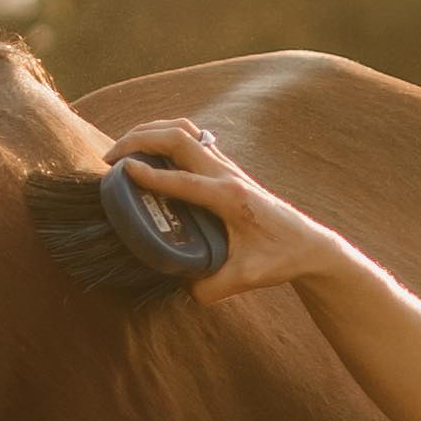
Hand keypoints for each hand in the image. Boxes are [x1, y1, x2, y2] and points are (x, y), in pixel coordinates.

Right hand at [107, 117, 341, 304]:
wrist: (310, 244)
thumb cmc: (281, 259)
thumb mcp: (246, 279)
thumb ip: (211, 288)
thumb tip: (180, 289)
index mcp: (230, 198)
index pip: (183, 180)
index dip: (151, 176)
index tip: (121, 172)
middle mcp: (228, 175)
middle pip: (179, 137)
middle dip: (140, 139)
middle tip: (110, 158)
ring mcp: (229, 167)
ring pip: (185, 131)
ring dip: (152, 131)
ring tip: (124, 148)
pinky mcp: (227, 168)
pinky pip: (192, 140)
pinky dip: (166, 138)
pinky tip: (151, 153)